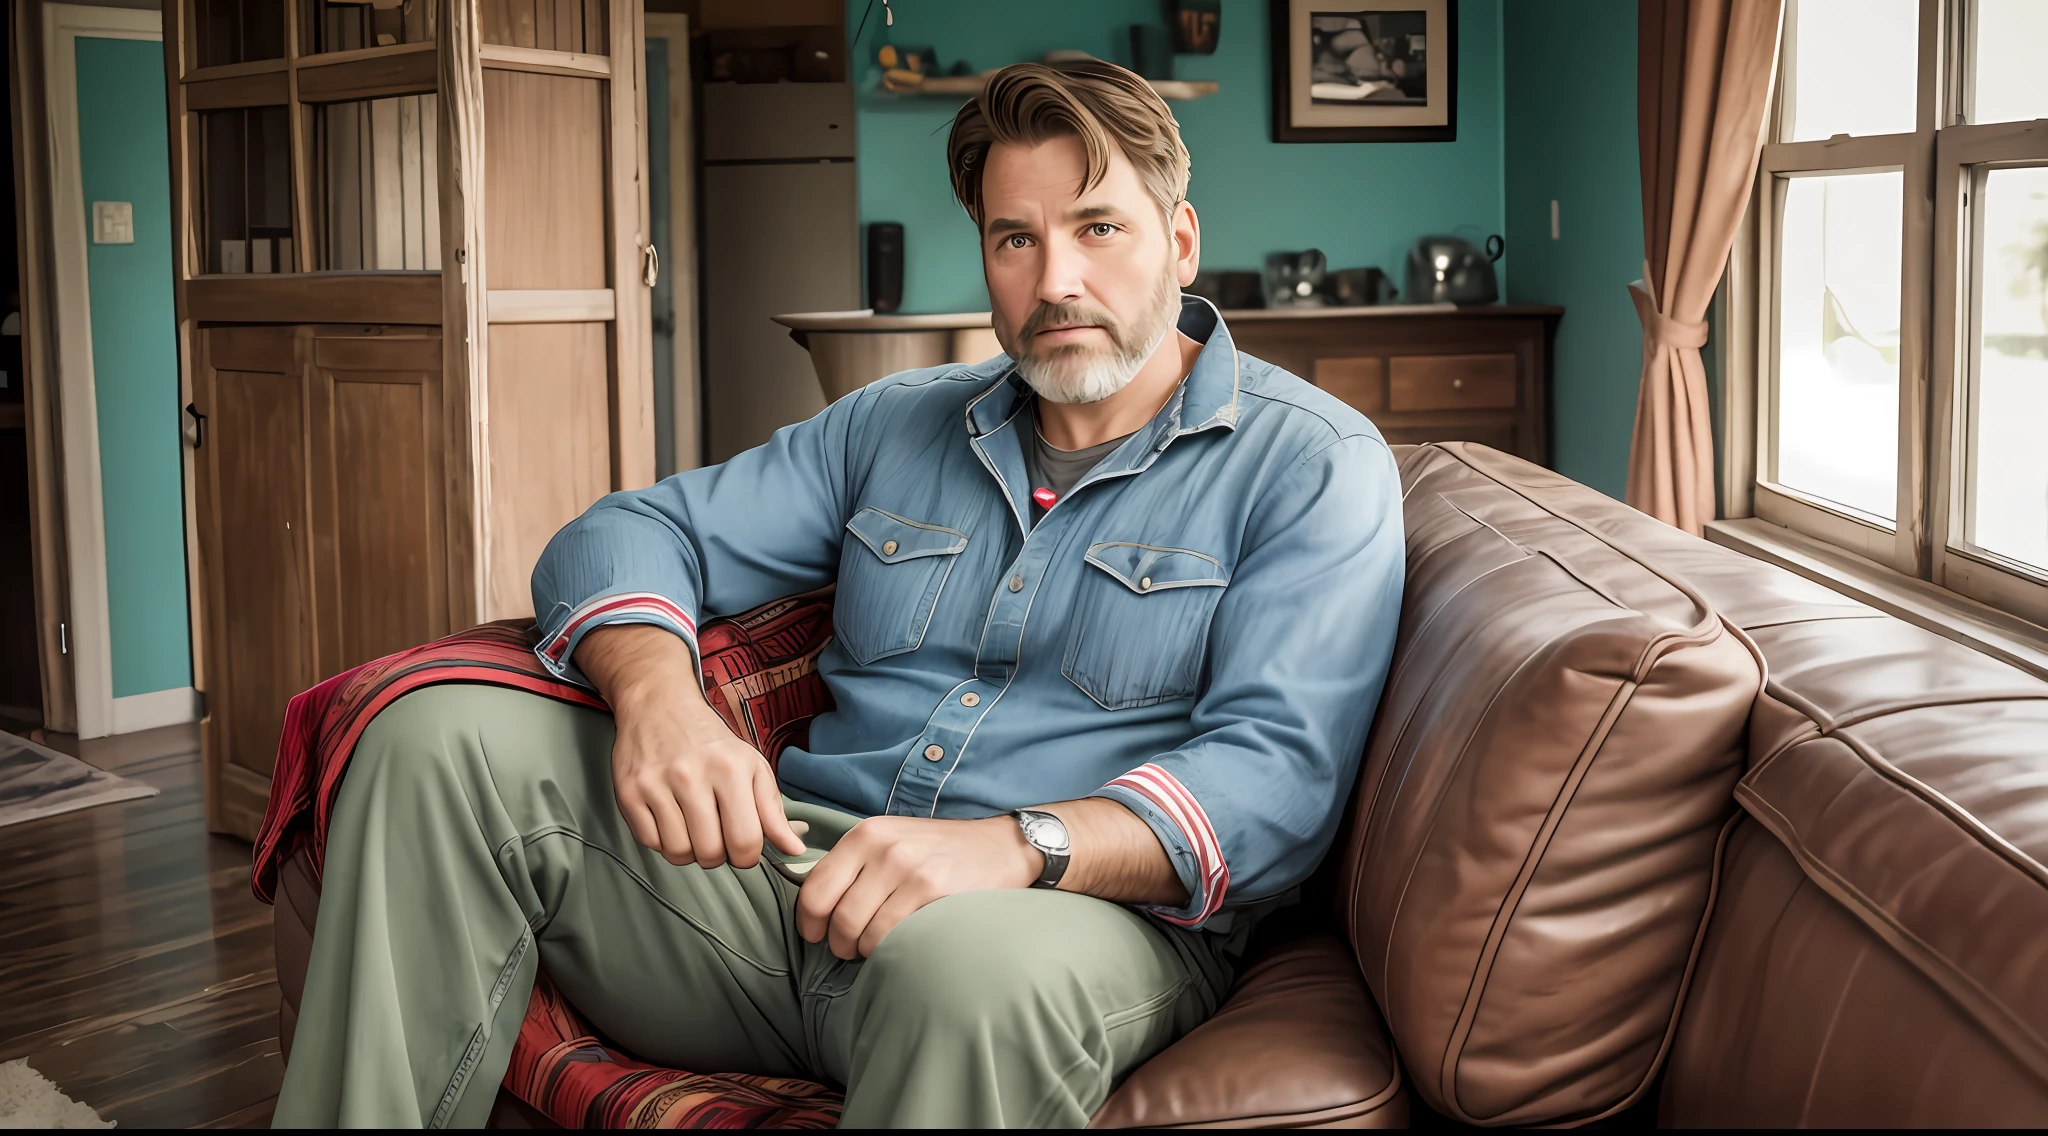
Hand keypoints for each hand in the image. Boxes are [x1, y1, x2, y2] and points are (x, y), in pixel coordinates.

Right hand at [575, 624, 805, 869]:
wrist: (659, 705)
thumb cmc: (711, 742)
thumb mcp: (752, 767)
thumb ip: (773, 812)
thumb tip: (796, 850)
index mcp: (731, 769)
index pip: (746, 840)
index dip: (747, 855)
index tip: (743, 847)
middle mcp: (692, 775)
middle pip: (710, 852)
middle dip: (718, 855)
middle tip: (716, 837)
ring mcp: (656, 784)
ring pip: (678, 853)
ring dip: (689, 851)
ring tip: (693, 829)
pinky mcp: (628, 792)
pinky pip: (650, 843)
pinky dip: (663, 842)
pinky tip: (671, 820)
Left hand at [796, 815, 1039, 958]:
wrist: (1000, 846)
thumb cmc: (939, 850)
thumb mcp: (892, 840)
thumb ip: (854, 865)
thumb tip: (814, 904)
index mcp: (866, 834)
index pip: (815, 887)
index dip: (808, 921)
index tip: (814, 935)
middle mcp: (883, 848)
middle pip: (837, 915)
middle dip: (837, 943)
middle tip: (847, 949)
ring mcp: (909, 869)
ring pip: (861, 931)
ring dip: (862, 950)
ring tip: (873, 949)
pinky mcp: (933, 890)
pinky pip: (891, 936)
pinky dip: (887, 951)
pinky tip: (897, 946)